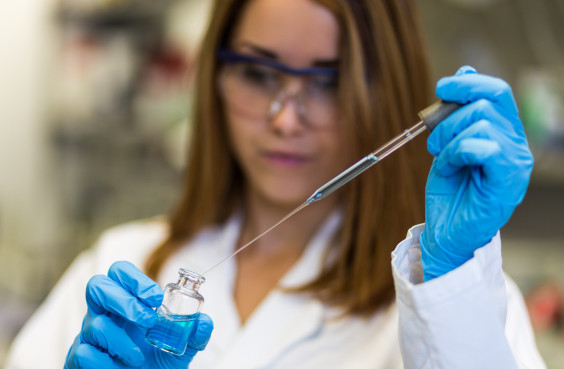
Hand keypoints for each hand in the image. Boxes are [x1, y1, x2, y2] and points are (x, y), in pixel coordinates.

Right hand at [65, 261, 212, 368]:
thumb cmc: (156, 363)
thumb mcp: (181, 348)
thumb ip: (193, 334)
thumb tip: (203, 322)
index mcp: (127, 302)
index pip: (120, 272)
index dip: (135, 279)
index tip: (156, 298)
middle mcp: (104, 312)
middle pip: (97, 285)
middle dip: (124, 301)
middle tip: (148, 321)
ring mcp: (88, 334)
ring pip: (96, 325)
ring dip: (123, 343)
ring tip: (139, 358)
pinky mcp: (78, 357)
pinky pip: (84, 353)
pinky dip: (105, 363)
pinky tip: (118, 368)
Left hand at [420, 66, 533, 280]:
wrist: (447, 233)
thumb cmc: (450, 192)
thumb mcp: (449, 144)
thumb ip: (458, 112)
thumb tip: (466, 69)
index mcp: (505, 134)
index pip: (497, 91)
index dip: (468, 83)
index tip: (441, 87)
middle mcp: (516, 145)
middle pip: (487, 102)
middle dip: (449, 118)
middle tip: (434, 142)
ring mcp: (516, 163)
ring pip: (481, 122)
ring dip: (448, 138)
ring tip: (441, 159)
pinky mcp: (507, 181)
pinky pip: (483, 146)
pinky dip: (456, 152)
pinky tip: (449, 168)